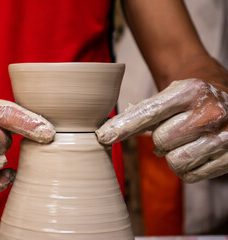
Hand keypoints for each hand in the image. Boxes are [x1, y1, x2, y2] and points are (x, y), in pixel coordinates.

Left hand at [96, 78, 227, 182]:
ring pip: (175, 162)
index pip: (149, 112)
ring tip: (185, 140)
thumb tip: (107, 135)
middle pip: (161, 141)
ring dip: (173, 155)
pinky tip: (197, 151)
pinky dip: (187, 168)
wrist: (226, 100)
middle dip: (161, 139)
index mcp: (191, 91)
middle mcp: (211, 112)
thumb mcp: (169, 95)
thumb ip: (141, 114)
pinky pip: (190, 176)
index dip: (123, 126)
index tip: (103, 136)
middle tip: (174, 130)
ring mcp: (225, 137)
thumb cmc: (190, 100)